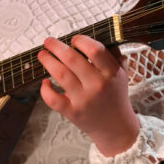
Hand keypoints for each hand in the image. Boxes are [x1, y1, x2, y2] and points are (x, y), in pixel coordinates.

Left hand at [37, 35, 139, 156]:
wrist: (115, 126)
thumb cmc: (114, 96)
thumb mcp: (121, 74)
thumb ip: (113, 55)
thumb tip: (98, 36)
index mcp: (110, 72)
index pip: (95, 50)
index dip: (81, 41)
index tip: (73, 39)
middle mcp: (97, 85)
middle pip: (72, 59)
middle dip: (56, 47)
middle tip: (48, 41)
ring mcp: (83, 99)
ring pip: (60, 75)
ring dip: (48, 62)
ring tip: (42, 55)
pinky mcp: (72, 112)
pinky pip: (53, 99)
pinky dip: (45, 89)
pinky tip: (45, 82)